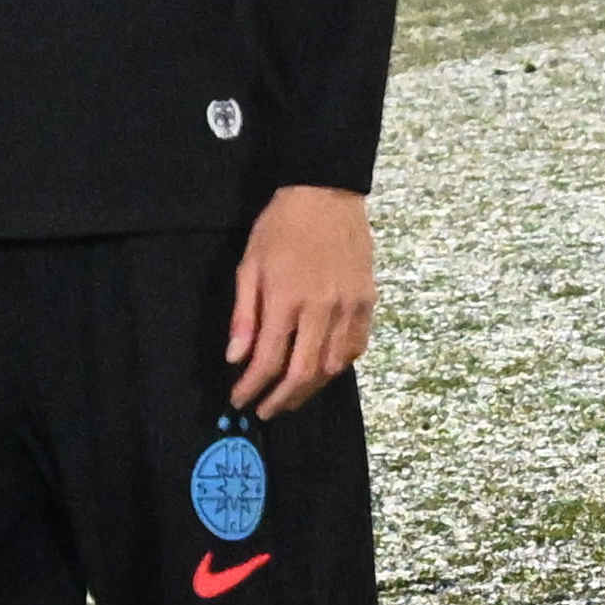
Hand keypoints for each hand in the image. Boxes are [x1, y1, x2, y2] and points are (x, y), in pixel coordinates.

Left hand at [222, 181, 375, 416]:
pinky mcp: (368, 303)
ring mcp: (349, 308)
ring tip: (291, 396)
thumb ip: (244, 315)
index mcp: (287, 299)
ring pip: (333, 367)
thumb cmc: (281, 227)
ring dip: (310, 390)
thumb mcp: (250, 265)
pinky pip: (356, 348)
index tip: (239, 400)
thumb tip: (236, 358)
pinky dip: (338, 367)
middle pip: (303, 373)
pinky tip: (323, 370)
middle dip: (281, 399)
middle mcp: (321, 309)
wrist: (327, 194)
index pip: (268, 360)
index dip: (251, 387)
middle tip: (265, 410)